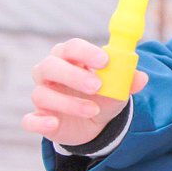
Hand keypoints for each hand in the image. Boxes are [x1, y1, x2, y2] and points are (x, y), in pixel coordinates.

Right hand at [21, 37, 148, 146]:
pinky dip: (39, 122)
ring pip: (42, 94)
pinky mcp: (39, 119)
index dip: (85, 52)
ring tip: (93, 110)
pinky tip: (54, 123)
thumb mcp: (118, 88)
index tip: (104, 61)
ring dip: (68, 102)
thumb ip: (127, 81)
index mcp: (69, 58)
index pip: (71, 47)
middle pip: (49, 66)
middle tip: (97, 86)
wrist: (95, 123)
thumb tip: (142, 77)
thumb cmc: (103, 95)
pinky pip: (29, 120)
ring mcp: (43, 96)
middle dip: (73, 75)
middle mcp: (50, 74)